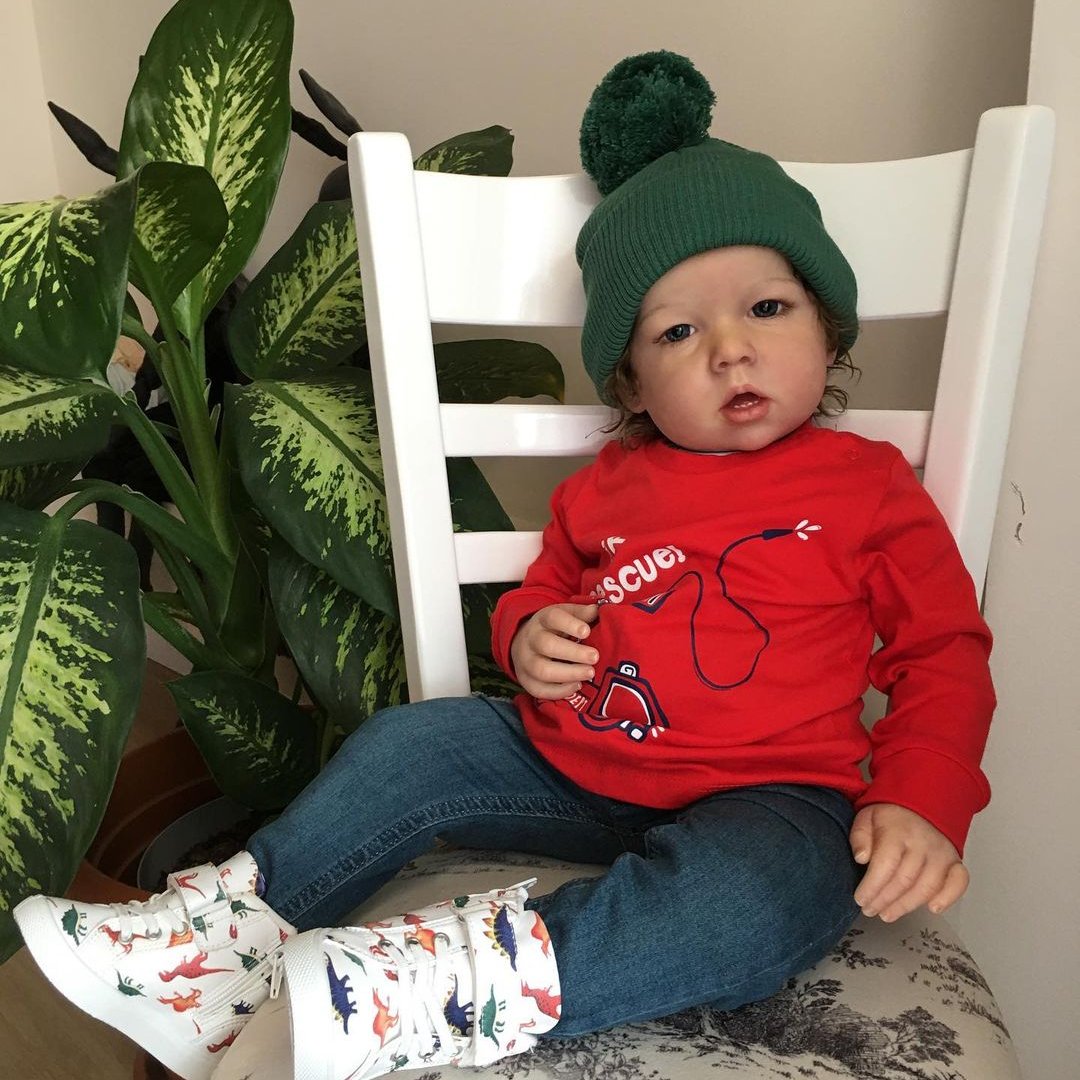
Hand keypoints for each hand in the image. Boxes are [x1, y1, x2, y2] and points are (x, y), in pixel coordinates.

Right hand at [510, 603, 599, 699]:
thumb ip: (581, 613)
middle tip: (595, 657)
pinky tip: (577, 686)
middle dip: (573, 653)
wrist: (524, 643)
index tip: (586, 631)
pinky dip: (559, 691)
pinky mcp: (525, 681)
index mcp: (542, 619)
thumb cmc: (553, 629)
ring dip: (568, 674)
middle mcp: (530, 639)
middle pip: (546, 645)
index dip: (570, 624)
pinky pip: (538, 690)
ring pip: (541, 670)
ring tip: (590, 673)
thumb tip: (597, 611)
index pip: (552, 618)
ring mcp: (525, 661)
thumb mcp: (565, 615)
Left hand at [850, 803, 968, 922]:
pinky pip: (958, 883)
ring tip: (888, 913)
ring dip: (906, 905)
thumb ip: (860, 837)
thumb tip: (861, 858)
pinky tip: (932, 908)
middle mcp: (922, 843)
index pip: (885, 865)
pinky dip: (947, 898)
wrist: (921, 802)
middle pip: (904, 880)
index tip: (860, 899)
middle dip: (884, 900)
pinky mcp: (955, 861)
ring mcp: (942, 853)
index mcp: (897, 831)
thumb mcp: (866, 817)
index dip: (872, 887)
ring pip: (926, 888)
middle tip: (870, 909)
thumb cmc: (891, 815)